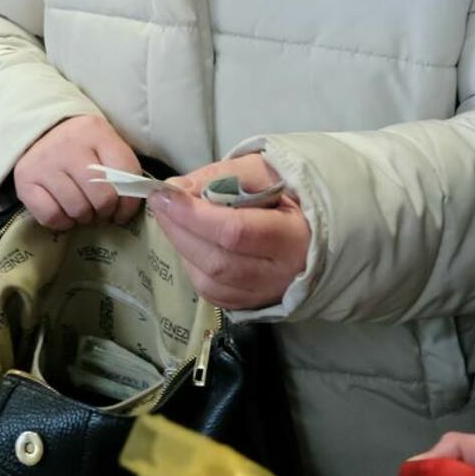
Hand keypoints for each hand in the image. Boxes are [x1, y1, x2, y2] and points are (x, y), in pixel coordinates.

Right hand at [13, 115, 142, 228]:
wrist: (40, 133)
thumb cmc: (83, 147)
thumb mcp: (106, 147)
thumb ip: (123, 170)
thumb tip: (139, 203)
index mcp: (96, 132)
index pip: (125, 174)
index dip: (129, 202)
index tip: (123, 211)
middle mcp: (68, 144)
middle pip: (102, 197)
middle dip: (105, 212)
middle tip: (101, 211)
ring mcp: (44, 162)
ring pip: (77, 209)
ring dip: (84, 217)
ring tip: (82, 209)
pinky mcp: (25, 180)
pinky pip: (52, 217)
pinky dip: (62, 221)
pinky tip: (64, 211)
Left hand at [147, 155, 309, 309]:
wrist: (315, 228)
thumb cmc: (288, 194)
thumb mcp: (262, 171)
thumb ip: (221, 176)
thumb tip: (176, 189)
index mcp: (295, 236)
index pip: (236, 232)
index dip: (194, 215)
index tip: (165, 194)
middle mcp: (283, 274)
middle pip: (219, 260)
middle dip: (180, 230)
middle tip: (159, 203)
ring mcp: (268, 294)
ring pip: (211, 282)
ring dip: (183, 249)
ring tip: (173, 220)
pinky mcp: (253, 304)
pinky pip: (213, 294)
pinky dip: (193, 268)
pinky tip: (191, 244)